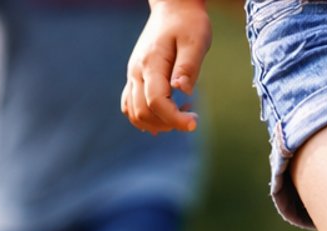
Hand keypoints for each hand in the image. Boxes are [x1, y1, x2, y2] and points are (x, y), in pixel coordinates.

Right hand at [121, 0, 209, 134]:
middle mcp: (136, 72)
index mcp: (151, 63)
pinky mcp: (134, 78)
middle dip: (168, 122)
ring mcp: (132, 76)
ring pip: (134, 113)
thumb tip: (183, 91)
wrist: (173, 8)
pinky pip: (131, 107)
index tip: (194, 123)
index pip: (157, 101)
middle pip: (143, 112)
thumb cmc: (188, 23)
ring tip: (180, 111)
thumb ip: (188, 66)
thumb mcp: (196, 40)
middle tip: (191, 114)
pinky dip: (146, 118)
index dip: (174, 118)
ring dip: (157, 122)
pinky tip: (165, 116)